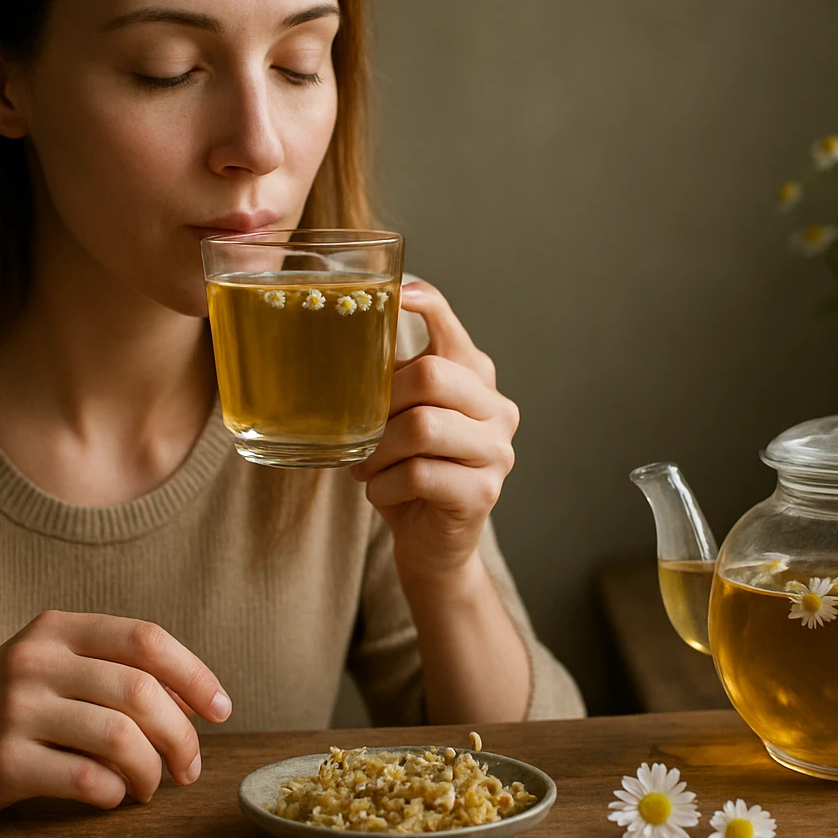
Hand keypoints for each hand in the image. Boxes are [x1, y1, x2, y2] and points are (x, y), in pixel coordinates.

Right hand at [0, 611, 231, 817]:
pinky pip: (87, 778)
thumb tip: (192, 700)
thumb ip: (110, 671)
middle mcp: (36, 661)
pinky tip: (113, 797)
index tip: (221, 710)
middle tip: (191, 767)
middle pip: (142, 692)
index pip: (147, 639)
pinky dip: (114, 792)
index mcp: (56, 629)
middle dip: (181, 735)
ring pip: (120, 736)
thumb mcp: (47, 668)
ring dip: (151, 770)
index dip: (195, 675)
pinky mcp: (3, 762)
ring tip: (150, 786)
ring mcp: (16, 710)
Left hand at [351, 280, 519, 578]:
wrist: (432, 542)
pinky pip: (419, 474)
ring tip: (366, 465)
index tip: (397, 295)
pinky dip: (384, 485)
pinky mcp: (483, 492)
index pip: (452, 329)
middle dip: (382, 401)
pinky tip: (381, 491)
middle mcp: (497, 410)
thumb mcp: (399, 420)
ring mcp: (497, 452)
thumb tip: (340, 340)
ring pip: (422, 427)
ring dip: (378, 450)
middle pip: (432, 375)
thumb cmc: (410, 471)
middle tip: (362, 428)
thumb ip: (389, 382)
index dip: (427, 304)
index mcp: (476, 380)